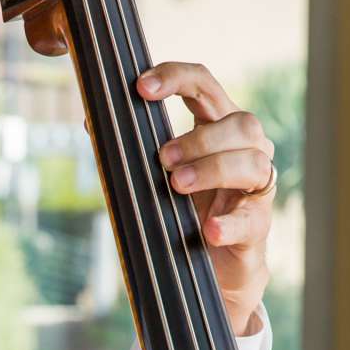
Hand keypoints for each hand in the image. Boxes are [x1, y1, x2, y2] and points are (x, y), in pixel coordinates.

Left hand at [135, 59, 273, 337]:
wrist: (208, 272)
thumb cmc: (180, 213)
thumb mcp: (151, 177)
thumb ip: (128, 149)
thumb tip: (91, 121)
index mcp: (216, 126)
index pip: (204, 85)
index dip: (176, 77)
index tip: (140, 88)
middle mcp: (245, 149)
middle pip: (240, 123)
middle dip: (199, 138)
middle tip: (162, 158)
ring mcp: (256, 187)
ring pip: (252, 162)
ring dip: (212, 169)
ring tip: (176, 186)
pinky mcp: (259, 226)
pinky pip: (253, 218)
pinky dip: (230, 223)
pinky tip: (209, 230)